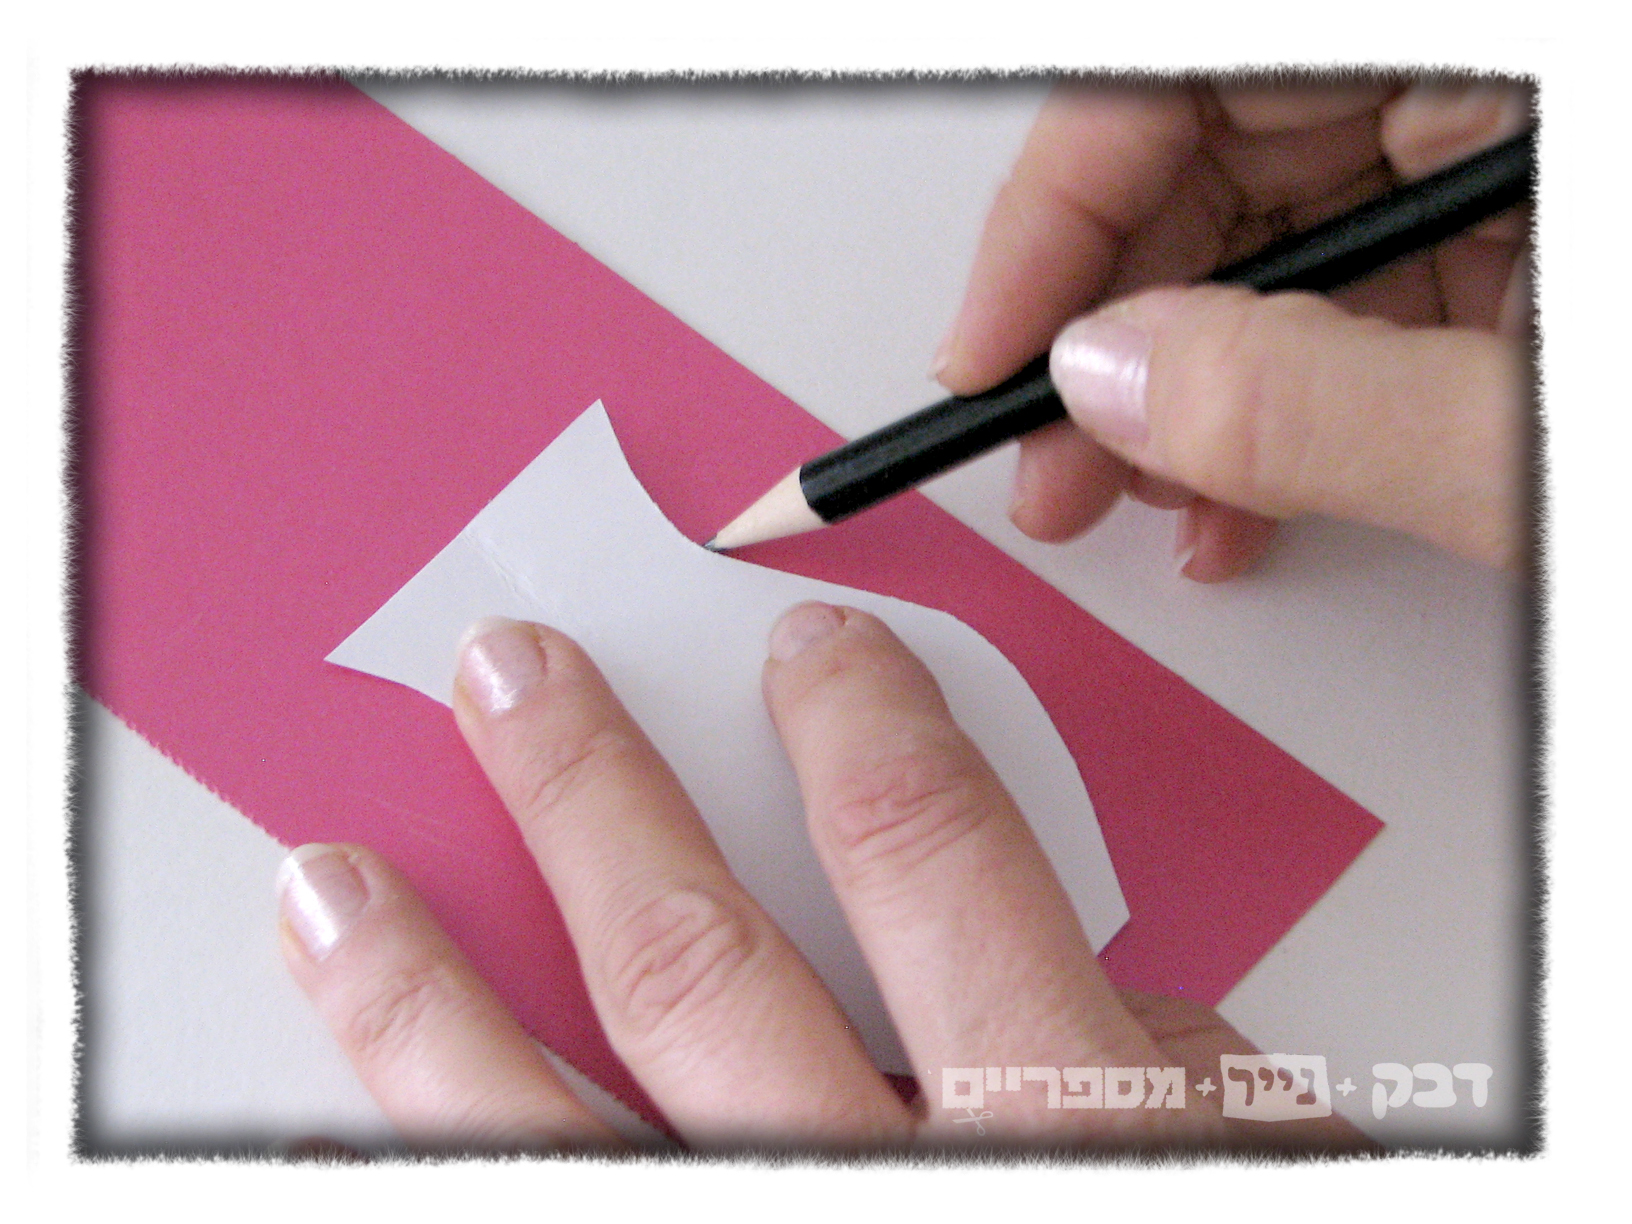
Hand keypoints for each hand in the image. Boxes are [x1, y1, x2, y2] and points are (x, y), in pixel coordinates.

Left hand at [278, 608, 1371, 1151]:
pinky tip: (355, 1141)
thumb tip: (1059, 960)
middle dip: (588, 798)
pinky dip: (440, 1180)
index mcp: (1055, 1138)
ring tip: (334, 898)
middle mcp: (869, 1207)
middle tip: (508, 687)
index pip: (926, 859)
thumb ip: (1150, 1052)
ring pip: (543, 1146)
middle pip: (693, 965)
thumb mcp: (1249, 1161)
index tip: (805, 654)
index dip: (857, 727)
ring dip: (420, 1009)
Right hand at [937, 80, 1531, 579]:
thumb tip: (1110, 386)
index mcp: (1490, 78)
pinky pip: (1319, 322)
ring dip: (1163, 401)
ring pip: (1245, 259)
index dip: (1057, 210)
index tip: (994, 351)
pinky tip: (1226, 505)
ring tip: (1127, 504)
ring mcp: (1470, 193)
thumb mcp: (1522, 444)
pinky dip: (1254, 424)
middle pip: (1197, 173)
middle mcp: (1462, 109)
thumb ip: (1313, 400)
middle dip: (1102, 338)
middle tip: (1048, 462)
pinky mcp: (1479, 275)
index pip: (1185, 84)